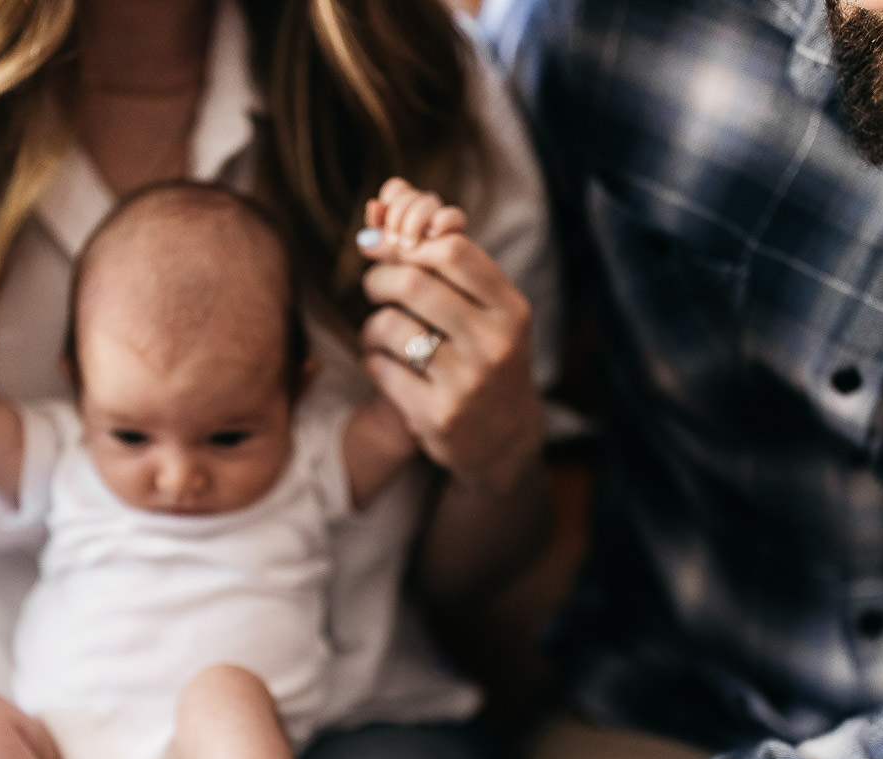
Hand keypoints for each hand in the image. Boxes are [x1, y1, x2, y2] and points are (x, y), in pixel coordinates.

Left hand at [356, 178, 542, 494]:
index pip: (452, 249)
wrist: (504, 440)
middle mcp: (495, 342)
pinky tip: (386, 365)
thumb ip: (443, 255)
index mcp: (511, 308)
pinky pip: (379, 368)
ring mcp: (467, 383)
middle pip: (414, 282)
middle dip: (379, 278)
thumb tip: (383, 194)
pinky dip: (371, 360)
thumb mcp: (485, 308)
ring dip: (371, 324)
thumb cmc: (486, 355)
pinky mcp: (437, 416)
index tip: (384, 246)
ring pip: (388, 326)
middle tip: (374, 287)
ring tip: (379, 332)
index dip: (407, 241)